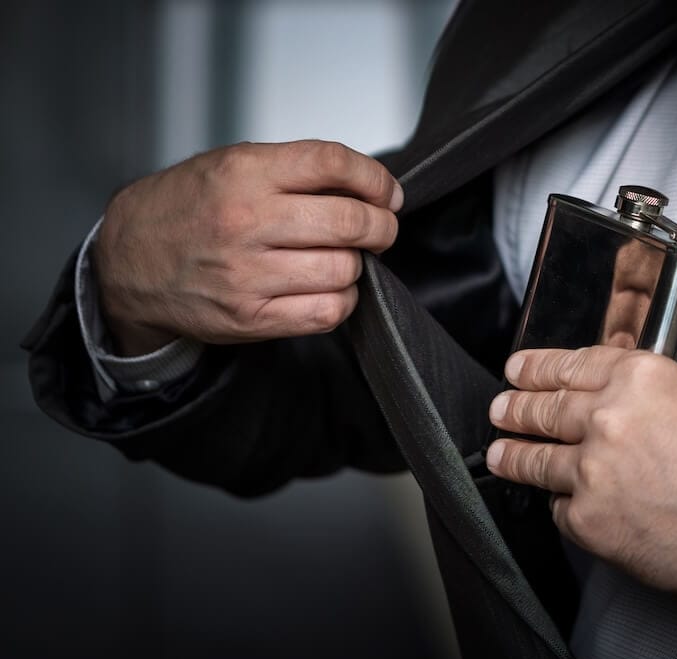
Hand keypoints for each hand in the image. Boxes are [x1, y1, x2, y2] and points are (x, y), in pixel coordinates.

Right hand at [95, 140, 401, 354]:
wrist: (129, 260)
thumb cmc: (187, 208)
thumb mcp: (231, 166)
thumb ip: (294, 171)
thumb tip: (367, 187)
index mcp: (244, 172)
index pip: (332, 163)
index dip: (375, 179)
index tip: (389, 192)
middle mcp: (245, 221)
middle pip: (350, 222)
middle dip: (381, 226)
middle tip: (382, 228)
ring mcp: (247, 274)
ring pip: (344, 270)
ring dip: (357, 265)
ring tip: (343, 258)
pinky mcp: (249, 318)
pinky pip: (326, 312)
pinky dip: (341, 300)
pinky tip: (329, 288)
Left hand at [486, 346, 676, 599]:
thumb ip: (638, 395)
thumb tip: (603, 399)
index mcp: (639, 378)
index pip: (569, 365)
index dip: (534, 369)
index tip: (518, 371)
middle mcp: (609, 416)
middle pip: (544, 409)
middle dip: (515, 410)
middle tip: (501, 410)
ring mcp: (592, 468)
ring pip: (538, 459)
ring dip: (514, 456)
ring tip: (502, 455)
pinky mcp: (587, 516)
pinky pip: (560, 508)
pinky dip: (565, 507)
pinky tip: (572, 505)